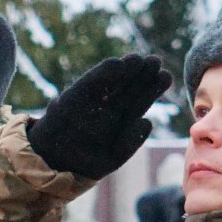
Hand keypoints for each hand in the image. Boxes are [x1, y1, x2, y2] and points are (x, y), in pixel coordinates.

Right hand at [29, 54, 170, 179]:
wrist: (55, 162)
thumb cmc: (85, 162)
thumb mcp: (113, 157)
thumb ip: (131, 142)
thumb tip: (148, 121)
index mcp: (121, 120)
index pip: (140, 100)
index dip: (153, 88)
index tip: (166, 76)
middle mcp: (109, 107)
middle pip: (130, 87)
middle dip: (143, 74)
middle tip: (156, 60)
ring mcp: (93, 100)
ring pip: (114, 81)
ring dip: (126, 68)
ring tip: (140, 58)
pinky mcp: (76, 96)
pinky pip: (92, 82)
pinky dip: (104, 73)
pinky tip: (118, 64)